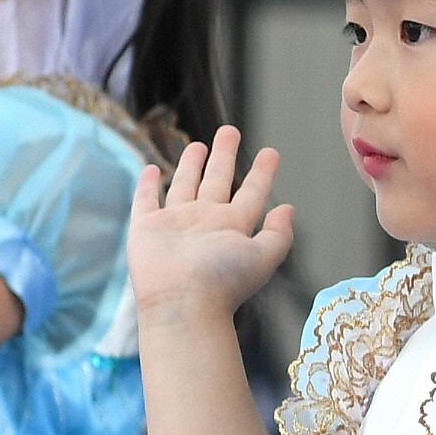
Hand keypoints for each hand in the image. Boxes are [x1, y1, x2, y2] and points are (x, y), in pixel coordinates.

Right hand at [129, 127, 294, 320]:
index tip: (272, 152)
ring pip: (185, 185)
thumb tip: (288, 208)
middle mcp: (206, 221)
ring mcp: (176, 224)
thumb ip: (278, 234)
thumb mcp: (262, 256)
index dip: (263, 173)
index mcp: (234, 226)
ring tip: (198, 144)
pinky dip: (148, 185)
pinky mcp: (146, 228)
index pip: (252, 193)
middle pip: (217, 180)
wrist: (182, 303)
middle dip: (224, 156)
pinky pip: (146, 201)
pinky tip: (152, 170)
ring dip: (191, 165)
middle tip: (230, 131)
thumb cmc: (223, 282)